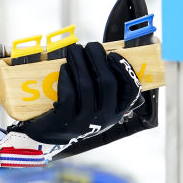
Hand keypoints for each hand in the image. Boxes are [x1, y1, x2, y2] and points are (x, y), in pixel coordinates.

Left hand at [9, 42, 140, 149]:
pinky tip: (63, 68)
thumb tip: (108, 55)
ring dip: (79, 62)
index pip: (131, 91)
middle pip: (107, 82)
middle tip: (88, 46)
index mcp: (117, 111)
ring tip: (73, 51)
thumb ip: (105, 86)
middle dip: (97, 58)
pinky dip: (66, 77)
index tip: (113, 54)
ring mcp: (85, 121)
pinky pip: (68, 93)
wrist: (51, 136)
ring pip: (86, 85)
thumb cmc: (77, 111)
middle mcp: (104, 118)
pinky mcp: (65, 121)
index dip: (125, 70)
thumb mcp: (97, 104)